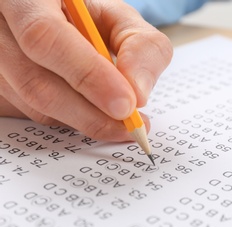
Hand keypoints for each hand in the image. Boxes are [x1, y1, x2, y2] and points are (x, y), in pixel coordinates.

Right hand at [0, 0, 171, 140]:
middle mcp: (0, 29)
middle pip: (34, 81)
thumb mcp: (120, 20)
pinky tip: (88, 111)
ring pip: (31, 104)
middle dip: (89, 113)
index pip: (46, 37)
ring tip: (117, 121)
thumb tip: (138, 95)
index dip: (88, 75)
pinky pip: (29, 115)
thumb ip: (140, 48)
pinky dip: (67, 119)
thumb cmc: (87, 19)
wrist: (59, 20)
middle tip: (129, 126)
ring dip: (81, 120)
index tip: (126, 104)